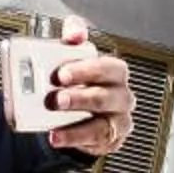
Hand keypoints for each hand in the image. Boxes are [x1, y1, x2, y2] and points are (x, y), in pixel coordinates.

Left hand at [45, 16, 134, 156]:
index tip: (61, 73)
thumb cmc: (76, 83)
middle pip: (106, 95)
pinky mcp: (109, 139)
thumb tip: (75, 33)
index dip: (86, 69)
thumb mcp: (72, 58)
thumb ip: (73, 40)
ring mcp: (117, 118)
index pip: (108, 67)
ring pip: (103, 120)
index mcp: (113, 72)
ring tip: (53, 118)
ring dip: (77, 121)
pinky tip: (55, 136)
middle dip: (80, 96)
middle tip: (55, 97)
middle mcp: (120, 95)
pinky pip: (95, 139)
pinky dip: (73, 137)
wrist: (74, 116)